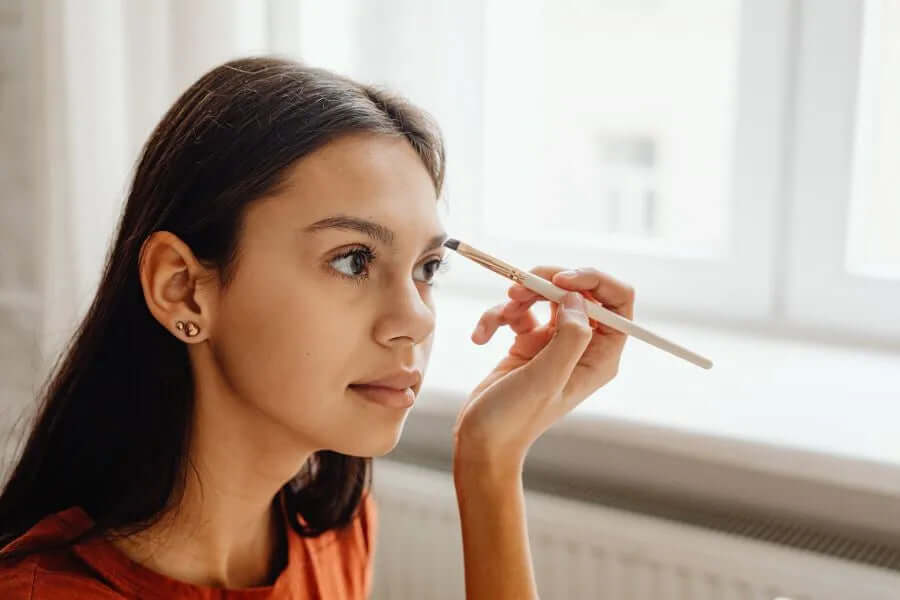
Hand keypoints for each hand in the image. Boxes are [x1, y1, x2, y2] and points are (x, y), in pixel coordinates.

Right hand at [452, 266, 634, 472]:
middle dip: (547, 283)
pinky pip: (517, 313)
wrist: (482, 441)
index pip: (617, 301)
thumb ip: (569, 337)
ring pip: (544, 296)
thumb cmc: (515, 419)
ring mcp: (555, 343)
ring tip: (499, 316)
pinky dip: (497, 317)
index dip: (593, 280)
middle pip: (578, 291)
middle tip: (519, 287)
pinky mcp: (528, 342)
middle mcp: (583, 346)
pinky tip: (482, 337)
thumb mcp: (545, 379)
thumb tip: (577, 299)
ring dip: (518, 299)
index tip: (560, 279)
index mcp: (600, 356)